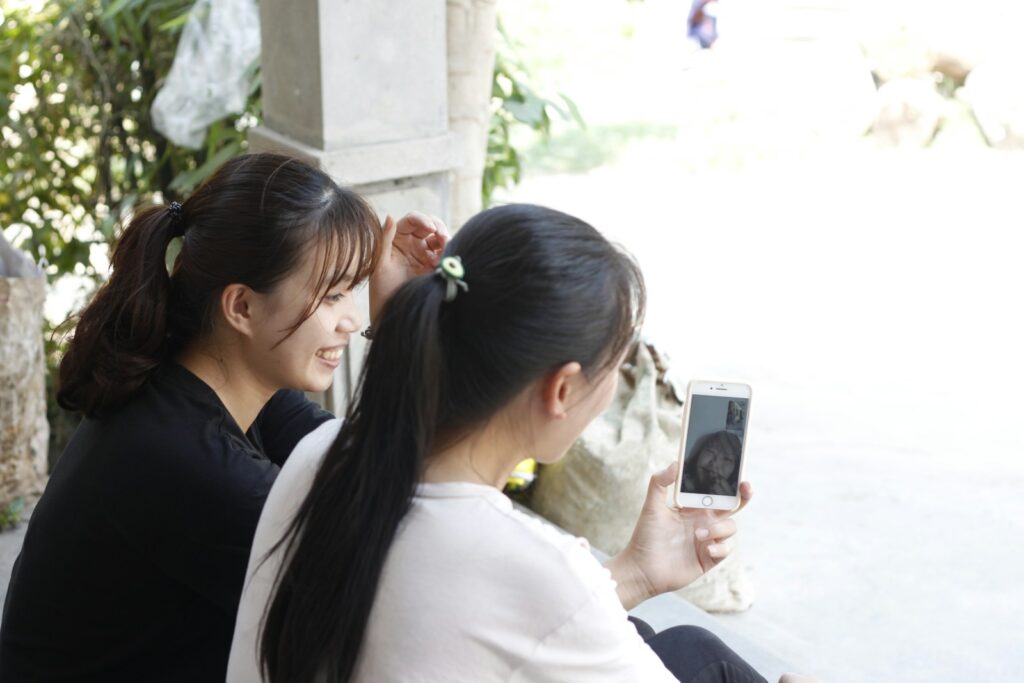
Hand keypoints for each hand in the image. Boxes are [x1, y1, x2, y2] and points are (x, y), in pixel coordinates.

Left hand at [369, 212, 448, 321]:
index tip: (429, 228)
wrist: (393, 315)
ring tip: (446, 249)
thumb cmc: (382, 291)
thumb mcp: (381, 265)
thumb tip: (390, 215)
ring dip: (446, 241)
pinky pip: (446, 256)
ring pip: (440, 240)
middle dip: (438, 227)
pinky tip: (445, 262)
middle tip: (443, 237)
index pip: (412, 221)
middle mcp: (413, 245)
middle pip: (430, 226)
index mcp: (398, 240)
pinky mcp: (436, 268)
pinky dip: (449, 255)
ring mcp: (426, 256)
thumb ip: (386, 239)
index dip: (422, 219)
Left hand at [604, 461, 751, 609]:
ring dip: (719, 528)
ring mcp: (708, 540)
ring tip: (699, 534)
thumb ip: (660, 483)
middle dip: (742, 496)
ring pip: (730, 527)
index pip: (715, 492)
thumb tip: (675, 463)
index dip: (729, 482)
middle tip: (744, 487)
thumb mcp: (651, 506)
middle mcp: (704, 522)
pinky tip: (706, 549)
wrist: (642, 569)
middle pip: (732, 507)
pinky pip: (725, 550)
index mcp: (693, 507)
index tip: (737, 473)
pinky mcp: (709, 559)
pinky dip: (719, 548)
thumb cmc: (645, 536)